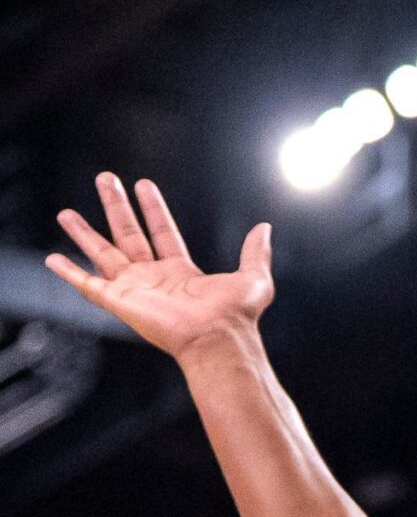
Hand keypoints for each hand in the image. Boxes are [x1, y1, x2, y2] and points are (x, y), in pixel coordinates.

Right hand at [47, 174, 272, 362]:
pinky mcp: (119, 302)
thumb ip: (255, 252)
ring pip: (102, 254)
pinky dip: (69, 273)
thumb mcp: (253, 278)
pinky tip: (53, 259)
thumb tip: (264, 228)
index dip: (153, 208)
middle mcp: (154, 279)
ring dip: (83, 233)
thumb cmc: (237, 316)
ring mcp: (134, 290)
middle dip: (115, 206)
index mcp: (181, 272)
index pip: (162, 232)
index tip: (143, 184)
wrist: (218, 338)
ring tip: (65, 212)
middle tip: (104, 178)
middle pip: (128, 235)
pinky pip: (88, 285)